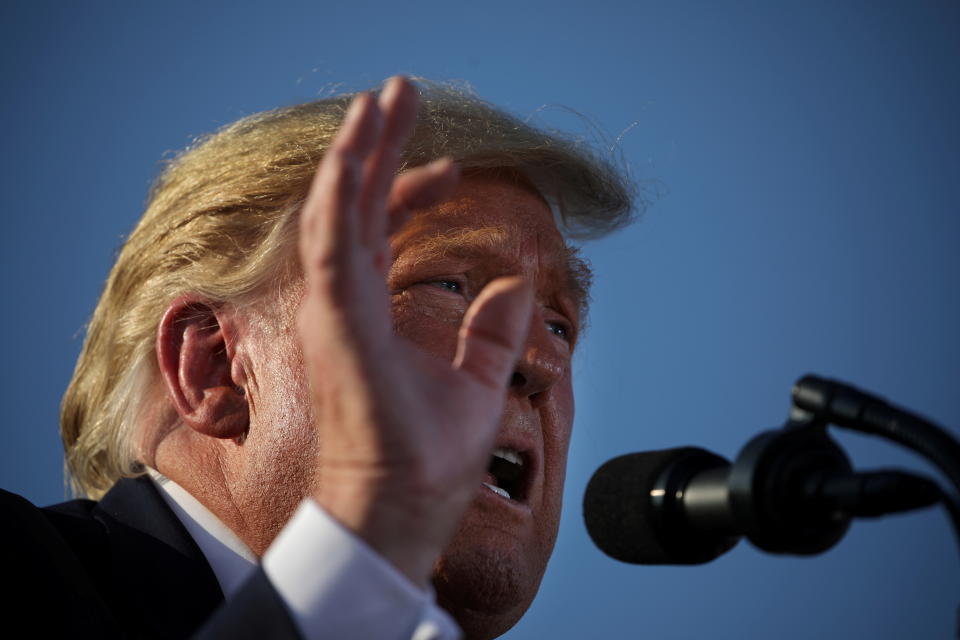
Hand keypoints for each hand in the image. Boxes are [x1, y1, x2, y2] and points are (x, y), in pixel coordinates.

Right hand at [297, 77, 533, 586]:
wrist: (409, 504)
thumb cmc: (431, 454)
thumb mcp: (480, 376)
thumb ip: (493, 329)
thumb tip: (519, 284)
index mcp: (372, 313)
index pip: (380, 230)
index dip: (408, 190)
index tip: (450, 164)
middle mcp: (346, 304)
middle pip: (354, 206)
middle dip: (375, 146)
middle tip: (397, 92)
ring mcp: (335, 311)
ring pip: (334, 212)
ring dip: (353, 155)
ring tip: (376, 101)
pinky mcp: (335, 322)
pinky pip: (328, 244)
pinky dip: (337, 196)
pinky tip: (353, 153)